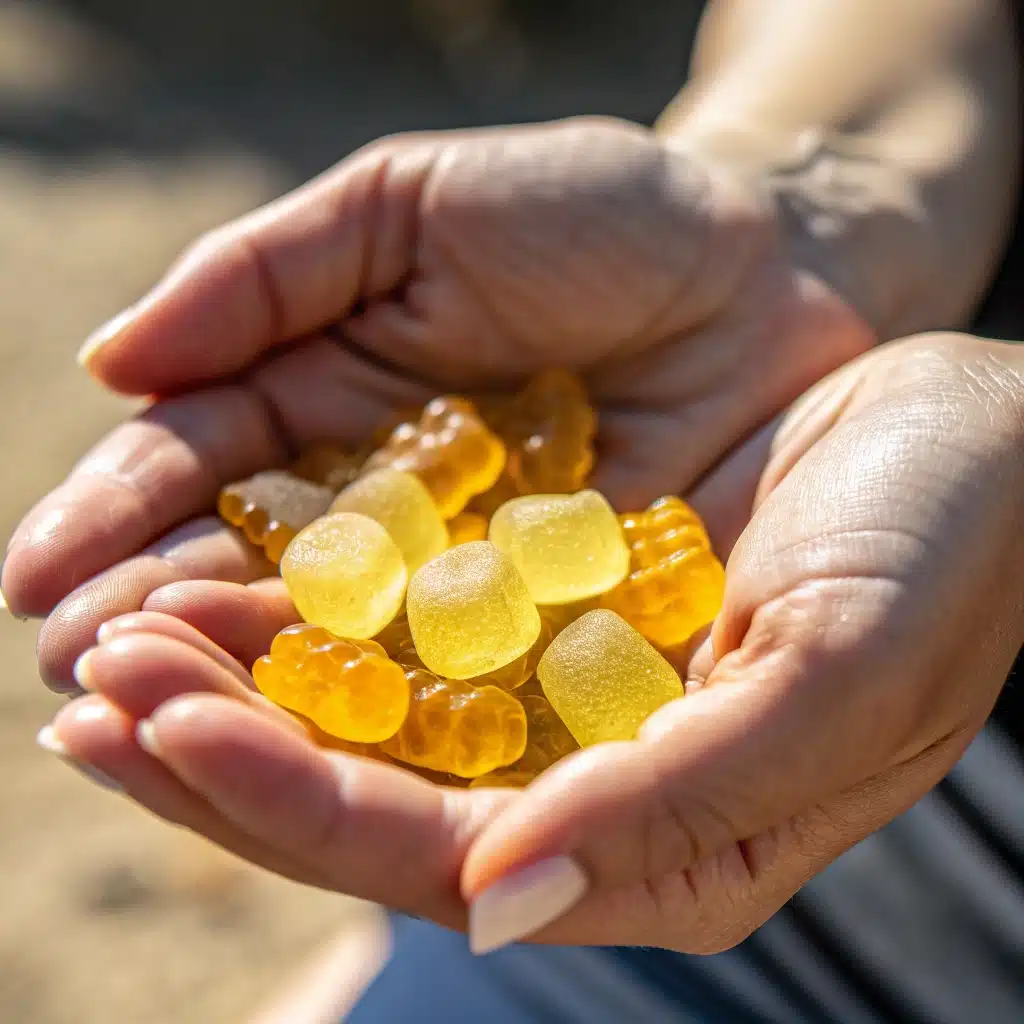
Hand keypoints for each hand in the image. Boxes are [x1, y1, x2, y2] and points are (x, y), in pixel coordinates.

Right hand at [2, 116, 870, 687]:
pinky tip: (318, 750)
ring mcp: (466, 583)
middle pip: (251, 582)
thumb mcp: (418, 208)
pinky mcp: (556, 633)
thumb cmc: (601, 215)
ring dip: (249, 690)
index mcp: (329, 407)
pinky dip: (392, 719)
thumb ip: (266, 274)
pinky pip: (463, 685)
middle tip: (86, 677)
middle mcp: (383, 512)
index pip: (198, 475)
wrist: (772, 267)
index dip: (116, 525)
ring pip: (339, 650)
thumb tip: (110, 360)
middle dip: (163, 628)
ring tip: (158, 727)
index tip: (39, 582)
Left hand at [39, 333, 1023, 951]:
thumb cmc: (939, 548)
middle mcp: (599, 785)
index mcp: (667, 840)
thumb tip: (501, 900)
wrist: (971, 435)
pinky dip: (318, 604)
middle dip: (226, 749)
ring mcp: (571, 694)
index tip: (162, 731)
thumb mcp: (835, 670)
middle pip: (376, 793)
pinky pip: (413, 618)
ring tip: (117, 634)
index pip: (441, 855)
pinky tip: (227, 574)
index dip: (291, 801)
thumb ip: (682, 797)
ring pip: (373, 709)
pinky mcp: (559, 605)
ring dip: (247, 675)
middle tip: (88, 687)